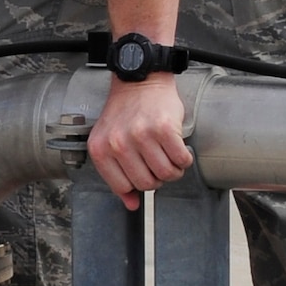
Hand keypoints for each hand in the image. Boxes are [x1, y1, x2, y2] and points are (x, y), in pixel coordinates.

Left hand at [86, 76, 192, 209]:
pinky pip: (181, 159)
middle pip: (147, 184)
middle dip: (158, 178)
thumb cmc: (125, 111)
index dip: (138, 185)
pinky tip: (179, 150)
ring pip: (166, 174)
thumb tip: (131, 204)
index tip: (145, 175)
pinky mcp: (162, 129)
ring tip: (170, 156)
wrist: (140, 81)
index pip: (123, 187)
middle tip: (159, 164)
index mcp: (101, 149)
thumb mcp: (110, 141)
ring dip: (174, 169)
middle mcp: (118, 143)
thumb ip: (117, 173)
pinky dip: (184, 159)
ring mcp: (140, 136)